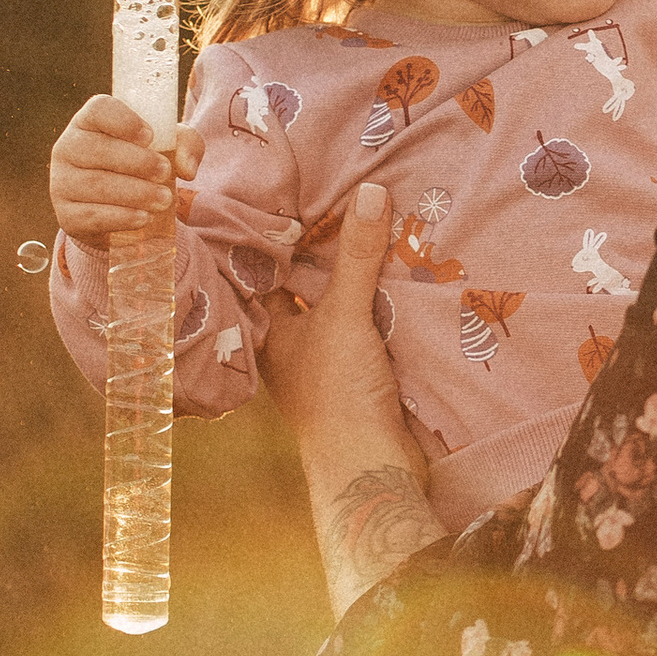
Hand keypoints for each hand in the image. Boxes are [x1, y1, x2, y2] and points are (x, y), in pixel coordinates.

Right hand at [50, 96, 201, 244]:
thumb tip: (187, 168)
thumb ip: (185, 145)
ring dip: (135, 193)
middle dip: (137, 162)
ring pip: (96, 185)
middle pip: (97, 149)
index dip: (124, 121)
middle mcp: (68, 147)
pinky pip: (91, 216)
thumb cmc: (142, 164)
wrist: (119, 209)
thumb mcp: (168, 146)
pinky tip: (143, 218)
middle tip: (165, 173)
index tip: (150, 136)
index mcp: (90, 121)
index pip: (98, 110)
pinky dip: (121, 217)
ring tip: (164, 200)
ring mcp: (62, 182)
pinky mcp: (66, 214)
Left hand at [261, 182, 442, 616]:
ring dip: (350, 274)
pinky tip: (396, 272)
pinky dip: (375, 299)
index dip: (272, 233)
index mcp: (265, 329)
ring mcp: (321, 359)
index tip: (290, 191)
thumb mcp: (344, 315)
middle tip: (338, 195)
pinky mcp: (354, 373)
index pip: (260, 268)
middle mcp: (287, 342)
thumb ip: (356, 256)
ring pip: (332, 304)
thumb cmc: (337, 391)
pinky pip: (362, 322)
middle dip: (318, 248)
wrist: (371, 464)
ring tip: (371, 221)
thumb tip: (371, 191)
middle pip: (299, 284)